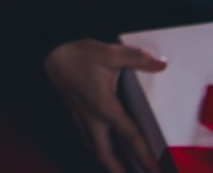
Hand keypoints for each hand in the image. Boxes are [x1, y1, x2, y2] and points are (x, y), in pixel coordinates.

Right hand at [44, 38, 166, 172]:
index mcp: (105, 107)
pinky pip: (86, 135)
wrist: (51, 51)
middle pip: (105, 153)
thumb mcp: (111, 54)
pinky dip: (96, 145)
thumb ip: (137, 58)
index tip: (154, 170)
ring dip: (107, 159)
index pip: (130, 137)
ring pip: (94, 146)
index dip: (144, 156)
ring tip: (119, 167)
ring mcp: (81, 115)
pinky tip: (100, 142)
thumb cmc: (79, 54)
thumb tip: (162, 63)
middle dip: (118, 169)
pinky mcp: (74, 110)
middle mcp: (92, 117)